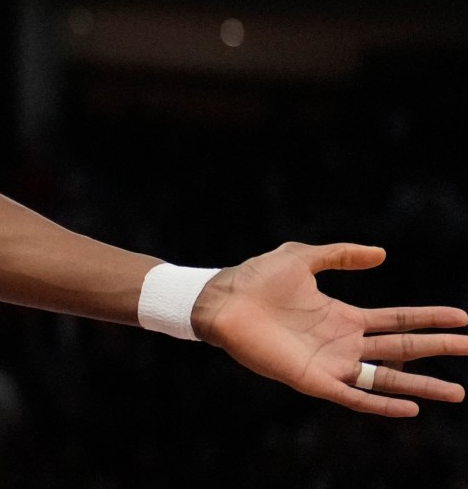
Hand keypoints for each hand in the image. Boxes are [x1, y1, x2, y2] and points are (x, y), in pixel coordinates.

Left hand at [196, 242, 467, 416]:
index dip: (429, 320)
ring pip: (387, 378)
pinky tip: (411, 408)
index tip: (462, 318)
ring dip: (422, 386)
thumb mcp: (302, 258)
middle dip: (438, 350)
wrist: (220, 299)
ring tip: (459, 392)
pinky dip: (381, 404)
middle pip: (402, 349)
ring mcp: (331, 362)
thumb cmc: (255, 279)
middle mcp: (344, 343)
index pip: (397, 321)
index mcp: (344, 317)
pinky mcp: (313, 379)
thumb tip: (382, 254)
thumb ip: (340, 255)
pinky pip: (354, 397)